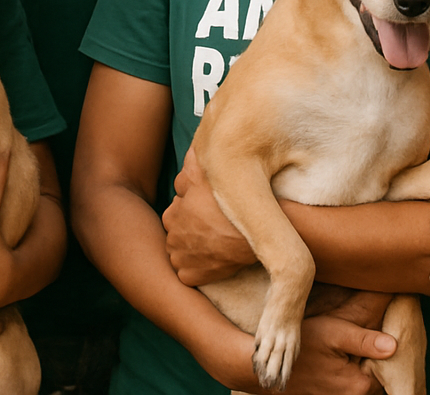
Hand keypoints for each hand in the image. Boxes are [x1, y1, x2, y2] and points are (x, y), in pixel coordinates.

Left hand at [163, 147, 256, 284]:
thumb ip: (192, 163)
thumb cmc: (232, 203)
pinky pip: (187, 273)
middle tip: (210, 227)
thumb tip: (187, 154)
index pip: (175, 211)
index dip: (190, 210)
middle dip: (188, 229)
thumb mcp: (209, 175)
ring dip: (190, 249)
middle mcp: (172, 237)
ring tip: (211, 242)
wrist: (256, 234)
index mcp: (172, 214)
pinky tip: (211, 258)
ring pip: (180, 252)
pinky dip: (195, 268)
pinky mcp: (191, 276)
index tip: (206, 211)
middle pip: (176, 232)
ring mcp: (182, 258)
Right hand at [279, 291, 394, 394]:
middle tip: (364, 340)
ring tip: (350, 348)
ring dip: (362, 367)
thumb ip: (365, 341)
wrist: (271, 367)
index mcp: (358, 384)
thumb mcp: (335, 333)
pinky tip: (339, 359)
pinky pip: (348, 388)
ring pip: (362, 383)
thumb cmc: (303, 346)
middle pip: (376, 379)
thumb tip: (395, 345)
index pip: (387, 369)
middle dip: (374, 361)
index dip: (385, 351)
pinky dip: (349, 375)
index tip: (379, 333)